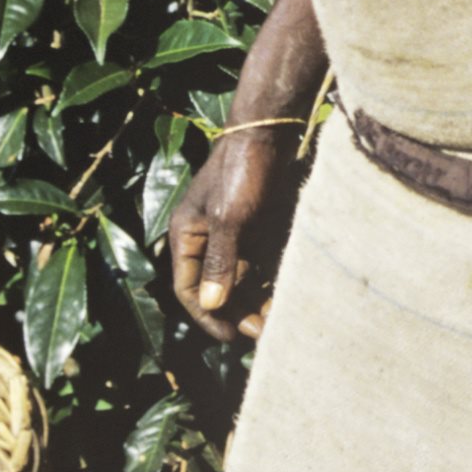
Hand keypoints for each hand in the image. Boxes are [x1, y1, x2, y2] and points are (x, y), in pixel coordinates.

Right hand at [165, 121, 297, 337]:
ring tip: (276, 321)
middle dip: (236, 312)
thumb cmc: (242, 171)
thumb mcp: (229, 218)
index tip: (230, 337)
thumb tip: (210, 305)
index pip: (187, 288)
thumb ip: (221, 262)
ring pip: (240, 280)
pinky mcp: (255, 228)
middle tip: (263, 333)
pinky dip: (268, 283)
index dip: (206, 316)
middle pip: (216, 288)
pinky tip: (284, 296)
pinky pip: (258, 265)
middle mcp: (205, 238)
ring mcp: (232, 234)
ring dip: (255, 302)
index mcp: (186, 235)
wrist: (270, 134)